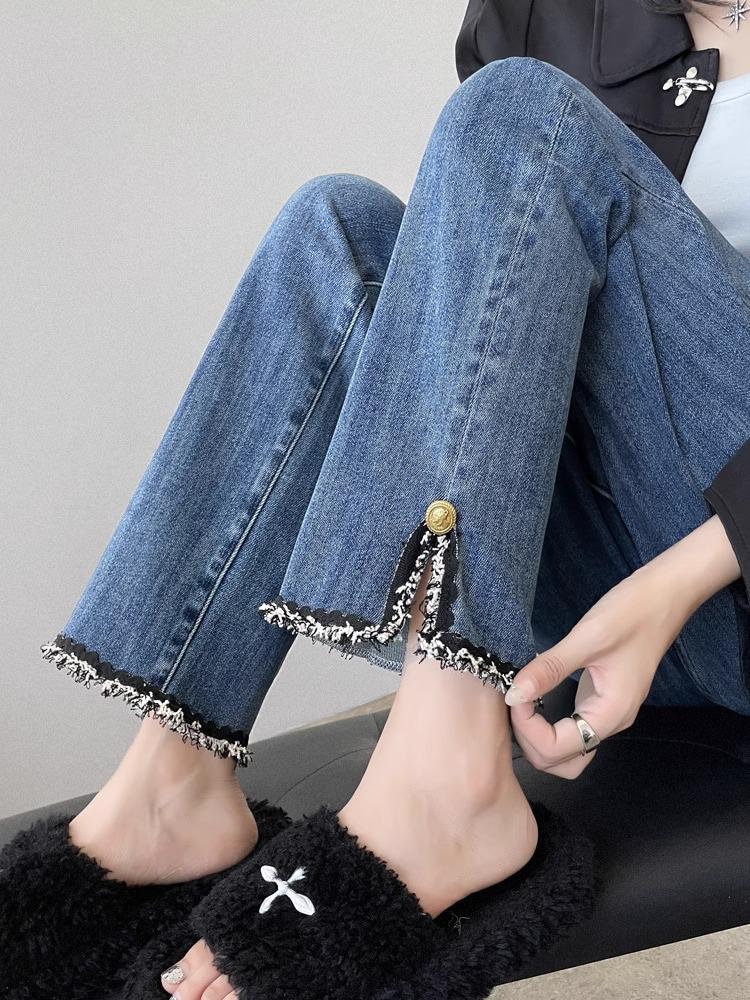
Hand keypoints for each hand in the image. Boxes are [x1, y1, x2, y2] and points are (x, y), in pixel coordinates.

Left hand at [504, 514, 740, 778]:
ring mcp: (606, 712)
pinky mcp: (600, 699)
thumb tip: (513, 695)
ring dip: (537, 737)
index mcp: (611, 714)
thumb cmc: (632, 613)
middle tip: (514, 699)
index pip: (558, 749)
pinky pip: (571, 728)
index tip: (514, 694)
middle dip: (529, 738)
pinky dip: (548, 724)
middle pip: (560, 760)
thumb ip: (549, 669)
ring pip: (566, 750)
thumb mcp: (587, 638)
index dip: (528, 728)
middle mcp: (611, 722)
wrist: (665, 596)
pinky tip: (535, 699)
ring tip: (521, 703)